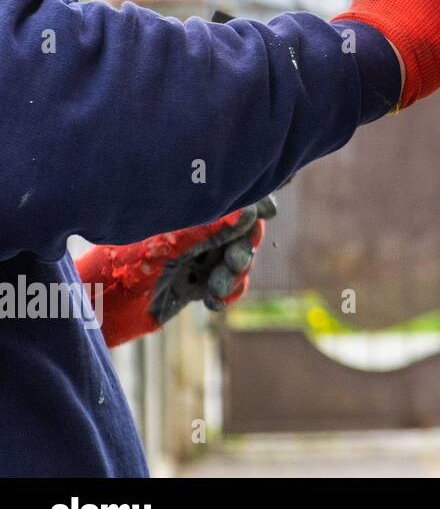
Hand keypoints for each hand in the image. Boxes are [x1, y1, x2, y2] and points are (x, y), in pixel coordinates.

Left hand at [76, 198, 273, 347]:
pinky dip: (227, 293)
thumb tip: (249, 212)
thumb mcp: (170, 245)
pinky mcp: (195, 282)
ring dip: (234, 275)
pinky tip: (213, 302)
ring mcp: (196, 256)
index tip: (268, 214)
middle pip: (242, 230)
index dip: (254, 205)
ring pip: (237, 259)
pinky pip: (228, 284)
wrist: (102, 309)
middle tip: (234, 262)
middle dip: (243, 247)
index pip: (231, 200)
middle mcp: (194, 230)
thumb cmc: (125, 267)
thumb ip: (209, 228)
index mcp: (186, 210)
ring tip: (215, 289)